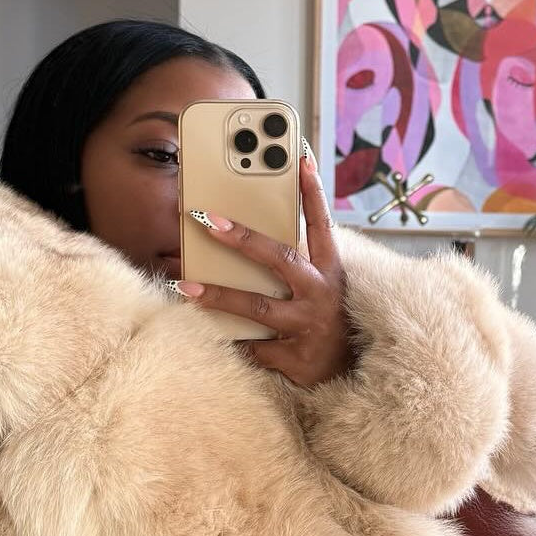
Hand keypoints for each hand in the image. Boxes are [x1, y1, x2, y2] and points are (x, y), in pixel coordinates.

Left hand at [173, 144, 352, 387]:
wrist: (351, 376)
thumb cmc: (331, 324)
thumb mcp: (325, 288)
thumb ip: (299, 264)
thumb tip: (252, 240)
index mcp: (330, 272)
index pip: (321, 224)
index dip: (312, 192)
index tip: (300, 158)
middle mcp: (319, 294)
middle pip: (279, 259)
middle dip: (242, 238)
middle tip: (207, 220)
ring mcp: (306, 326)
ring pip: (256, 307)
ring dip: (218, 295)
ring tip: (185, 285)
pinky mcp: (293, 357)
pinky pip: (252, 347)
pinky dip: (229, 341)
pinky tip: (203, 334)